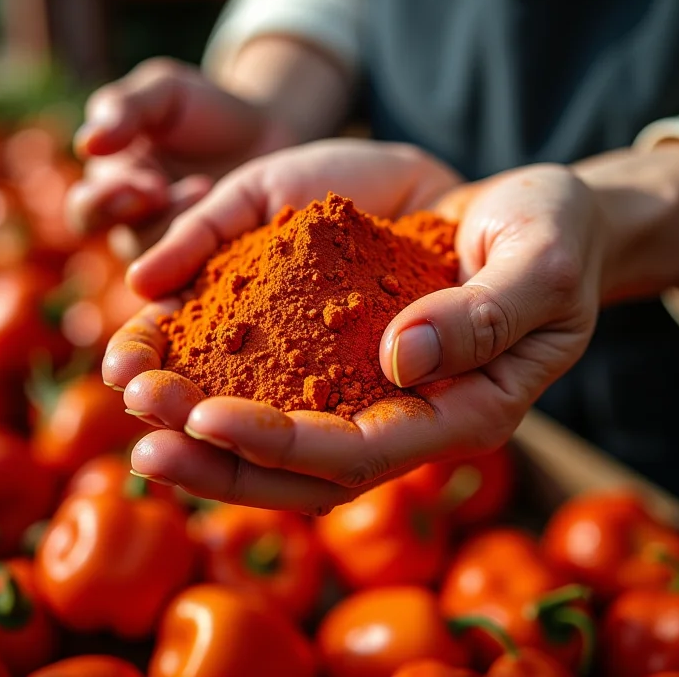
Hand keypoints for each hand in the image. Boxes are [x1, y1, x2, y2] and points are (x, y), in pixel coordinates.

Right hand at [65, 57, 293, 257]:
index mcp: (112, 184)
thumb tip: (86, 145)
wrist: (267, 134)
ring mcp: (170, 245)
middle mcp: (135, 223)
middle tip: (161, 191)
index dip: (109, 201)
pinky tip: (229, 222)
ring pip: (156, 258)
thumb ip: (126, 109)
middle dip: (135, 218)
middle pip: (122, 244)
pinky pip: (195, 269)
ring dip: (177, 224)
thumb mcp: (165, 92)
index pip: (88, 209)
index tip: (148, 182)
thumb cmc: (208, 108)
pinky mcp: (205, 258)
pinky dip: (208, 248)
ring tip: (207, 187)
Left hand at [103, 141, 606, 512]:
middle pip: (301, 465)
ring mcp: (367, 378)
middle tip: (136, 429)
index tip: (206, 420)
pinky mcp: (341, 337)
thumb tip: (401, 360)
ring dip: (196, 417)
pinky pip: (272, 364)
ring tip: (125, 385)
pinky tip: (157, 338)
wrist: (532, 214)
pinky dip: (213, 360)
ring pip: (275, 425)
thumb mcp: (542, 262)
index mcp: (461, 410)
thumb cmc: (553, 236)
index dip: (285, 447)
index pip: (363, 453)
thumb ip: (488, 313)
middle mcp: (404, 410)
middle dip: (216, 454)